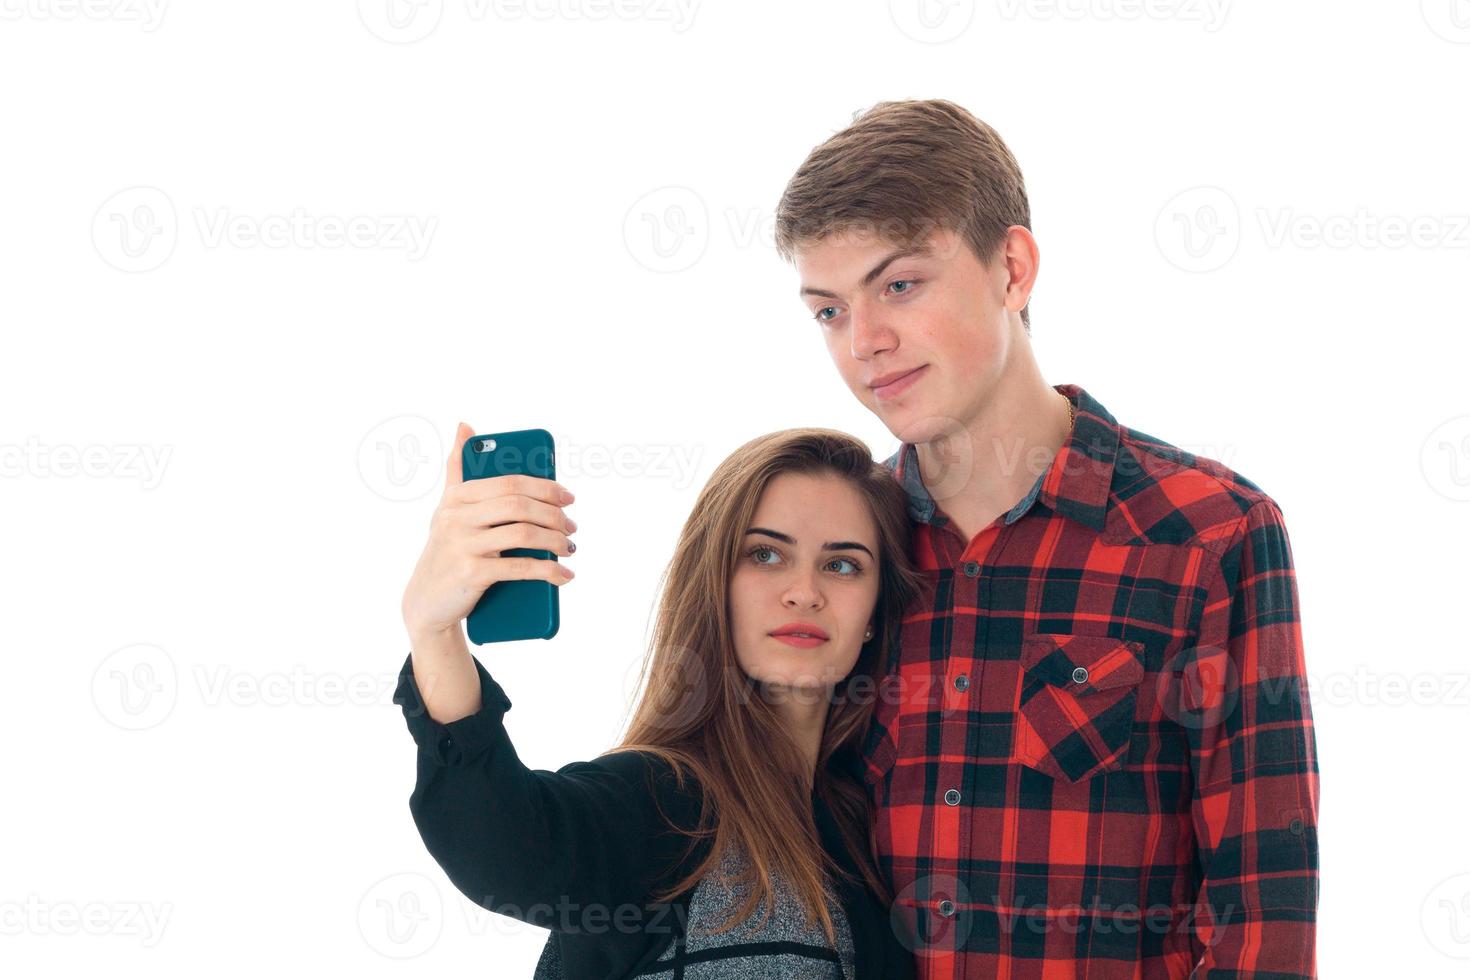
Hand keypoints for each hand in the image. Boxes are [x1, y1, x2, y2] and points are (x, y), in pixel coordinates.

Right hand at [401, 422, 575, 639]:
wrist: (426, 603)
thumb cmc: (445, 550)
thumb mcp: (448, 509)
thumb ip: (458, 469)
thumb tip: (465, 426)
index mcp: (457, 497)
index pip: (510, 482)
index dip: (545, 487)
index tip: (568, 497)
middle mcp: (456, 516)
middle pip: (519, 505)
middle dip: (554, 515)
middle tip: (571, 527)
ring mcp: (462, 544)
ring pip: (523, 534)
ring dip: (555, 541)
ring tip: (569, 548)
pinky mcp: (471, 573)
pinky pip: (519, 567)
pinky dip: (548, 571)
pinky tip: (564, 575)